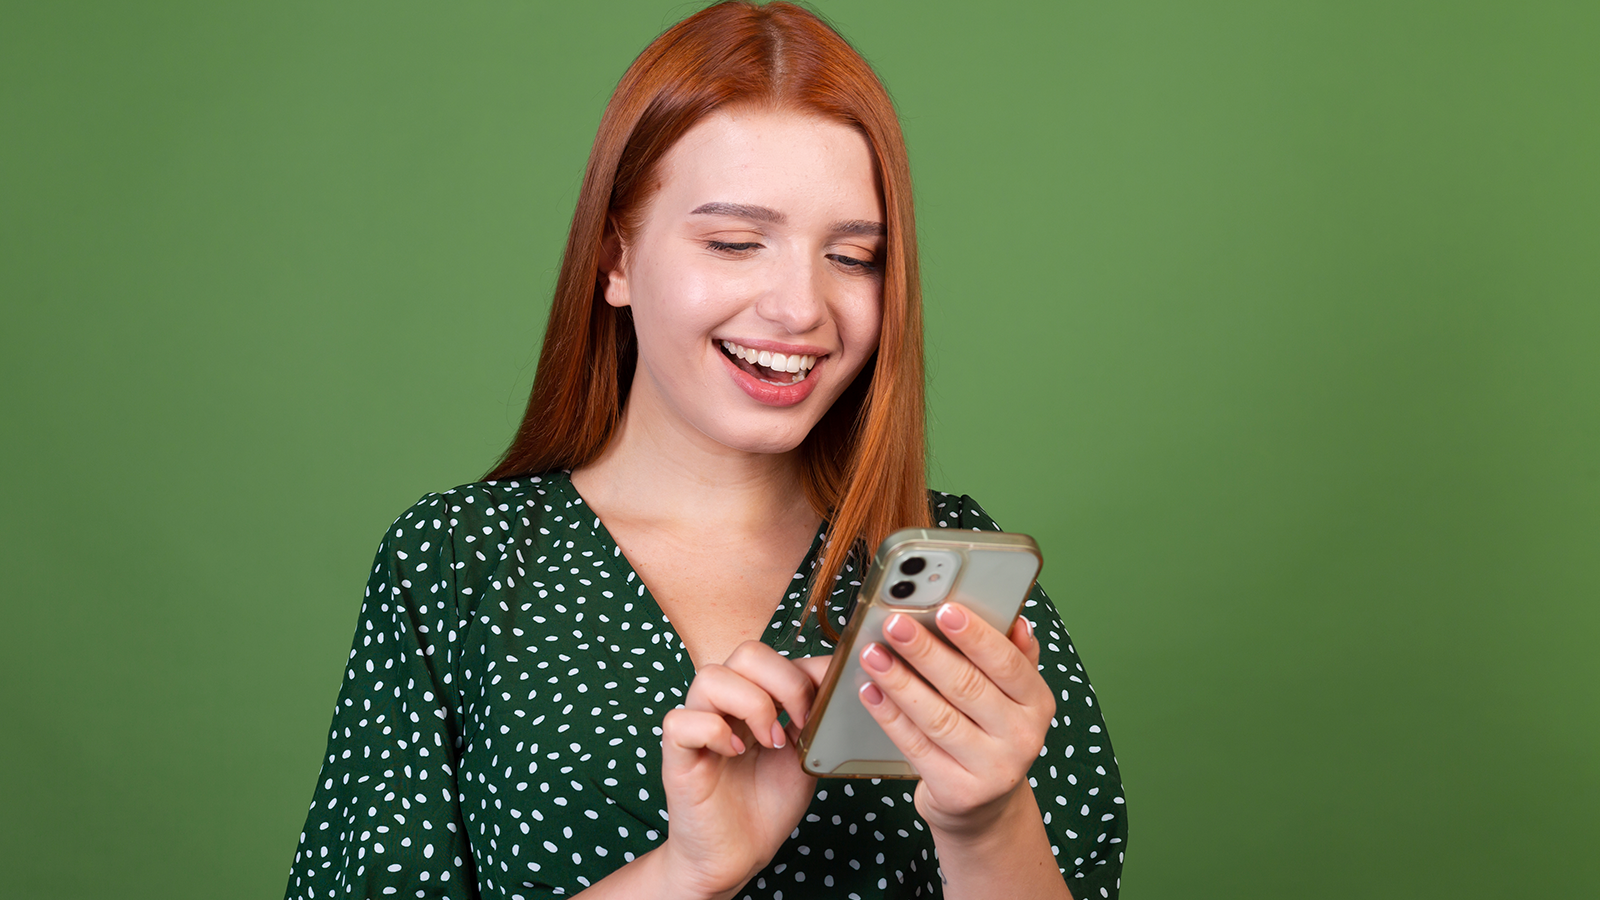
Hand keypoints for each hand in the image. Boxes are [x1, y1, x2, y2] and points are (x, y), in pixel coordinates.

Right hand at [656, 642, 830, 897]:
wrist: (738, 856)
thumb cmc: (767, 805)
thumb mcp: (803, 754)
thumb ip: (814, 716)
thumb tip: (837, 677)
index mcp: (753, 698)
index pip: (775, 656)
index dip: (807, 672)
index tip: (827, 707)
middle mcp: (723, 705)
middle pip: (746, 653)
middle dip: (785, 683)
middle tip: (800, 724)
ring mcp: (697, 726)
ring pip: (711, 677)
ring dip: (752, 705)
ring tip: (770, 742)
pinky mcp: (676, 755)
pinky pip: (681, 720)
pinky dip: (714, 732)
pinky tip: (735, 753)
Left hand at [856, 605, 1053, 836]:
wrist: (984, 806)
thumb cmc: (991, 735)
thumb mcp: (1012, 698)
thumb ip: (1013, 657)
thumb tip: (1017, 621)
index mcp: (1038, 703)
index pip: (1007, 663)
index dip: (975, 636)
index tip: (945, 609)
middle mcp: (1022, 737)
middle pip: (967, 687)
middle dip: (926, 652)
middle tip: (895, 625)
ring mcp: (992, 769)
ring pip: (937, 717)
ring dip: (900, 682)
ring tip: (873, 655)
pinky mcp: (958, 791)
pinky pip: (916, 745)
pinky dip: (890, 716)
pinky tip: (870, 691)